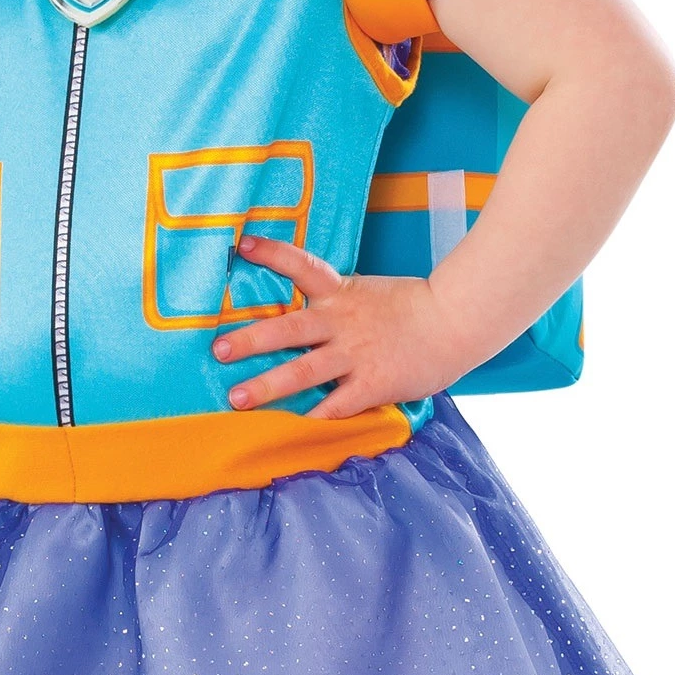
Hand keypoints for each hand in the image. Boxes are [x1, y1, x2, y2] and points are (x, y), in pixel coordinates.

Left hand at [210, 236, 458, 418]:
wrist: (457, 322)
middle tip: (218, 349)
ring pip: (303, 370)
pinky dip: (312, 418)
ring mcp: (355, 354)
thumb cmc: (412, 309)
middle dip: (251, 339)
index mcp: (340, 293)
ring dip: (268, 386)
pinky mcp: (371, 384)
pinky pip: (335, 405)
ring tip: (237, 399)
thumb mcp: (367, 294)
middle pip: (289, 328)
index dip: (272, 254)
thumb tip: (299, 316)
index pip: (301, 266)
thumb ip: (335, 303)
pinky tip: (290, 429)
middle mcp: (341, 321)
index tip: (243, 246)